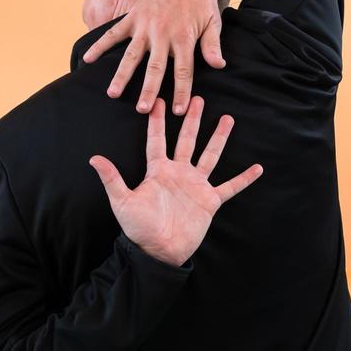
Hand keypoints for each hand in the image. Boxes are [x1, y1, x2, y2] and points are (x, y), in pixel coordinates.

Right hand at [81, 0, 226, 114]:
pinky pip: (113, 34)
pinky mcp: (133, 17)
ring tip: (112, 93)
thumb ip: (212, 44)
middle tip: (142, 110)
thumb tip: (219, 66)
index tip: (176, 110)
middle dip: (148, 90)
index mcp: (184, 37)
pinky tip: (87, 59)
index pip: (183, 70)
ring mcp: (145, 25)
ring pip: (131, 55)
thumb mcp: (213, 20)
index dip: (180, 91)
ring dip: (122, 75)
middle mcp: (162, 33)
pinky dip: (99, 45)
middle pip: (155, 67)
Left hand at [88, 97, 262, 265]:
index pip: (157, 140)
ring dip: (218, 138)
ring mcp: (196, 185)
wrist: (159, 252)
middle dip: (192, 119)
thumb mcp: (122, 202)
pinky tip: (257, 168)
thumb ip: (112, 178)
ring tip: (227, 118)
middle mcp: (179, 173)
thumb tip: (93, 158)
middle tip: (197, 97)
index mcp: (158, 171)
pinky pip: (230, 187)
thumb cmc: (139, 228)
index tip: (157, 100)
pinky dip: (244, 178)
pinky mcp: (209, 201)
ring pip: (210, 155)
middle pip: (187, 140)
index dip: (156, 121)